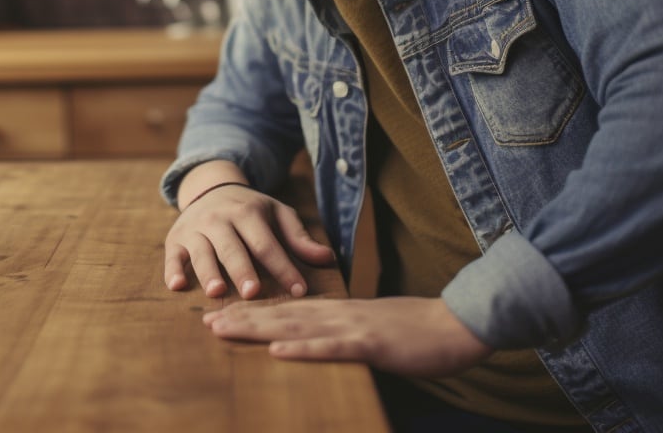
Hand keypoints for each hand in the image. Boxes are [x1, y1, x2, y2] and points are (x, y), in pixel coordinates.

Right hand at [164, 173, 335, 299]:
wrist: (210, 189)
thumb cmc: (250, 210)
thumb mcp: (277, 215)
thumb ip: (299, 238)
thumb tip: (327, 259)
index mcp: (248, 213)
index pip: (267, 244)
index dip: (283, 268)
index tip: (299, 290)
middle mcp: (220, 219)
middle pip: (233, 248)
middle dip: (242, 270)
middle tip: (252, 292)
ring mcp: (195, 229)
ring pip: (202, 252)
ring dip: (208, 272)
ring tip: (217, 292)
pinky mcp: (176, 239)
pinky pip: (173, 255)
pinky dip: (173, 270)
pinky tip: (177, 285)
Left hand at [203, 296, 493, 377]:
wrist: (458, 325)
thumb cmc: (418, 331)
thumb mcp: (374, 329)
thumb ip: (346, 332)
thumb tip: (320, 338)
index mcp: (339, 313)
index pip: (286, 311)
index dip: (252, 312)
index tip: (219, 314)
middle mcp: (339, 315)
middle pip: (280, 315)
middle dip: (241, 318)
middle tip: (204, 319)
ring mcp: (353, 328)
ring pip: (295, 326)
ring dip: (256, 328)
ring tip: (223, 328)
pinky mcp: (371, 344)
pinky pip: (331, 347)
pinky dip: (303, 348)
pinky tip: (277, 350)